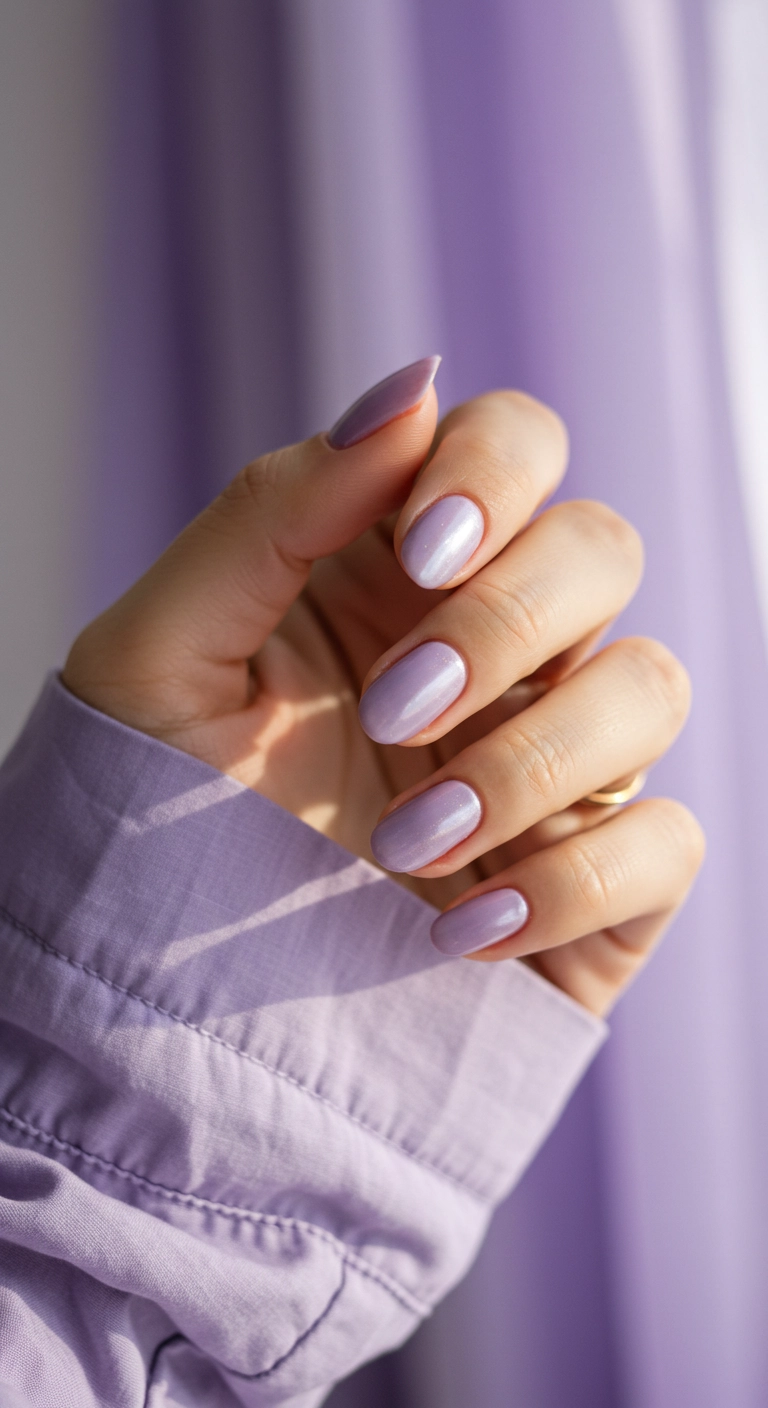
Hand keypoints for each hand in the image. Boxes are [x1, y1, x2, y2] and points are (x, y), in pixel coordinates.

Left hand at [63, 360, 703, 1016]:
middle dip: (507, 626)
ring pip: (651, 688)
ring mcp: (554, 761)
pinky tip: (460, 931)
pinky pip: (668, 840)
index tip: (419, 554)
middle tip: (391, 711)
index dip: (495, 473)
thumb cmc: (147, 809)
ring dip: (531, 760)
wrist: (158, 993)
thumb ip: (273, 509)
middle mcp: (494, 650)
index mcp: (397, 570)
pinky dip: (572, 881)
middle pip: (603, 550)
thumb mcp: (165, 649)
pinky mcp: (594, 879)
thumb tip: (410, 384)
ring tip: (400, 843)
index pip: (517, 444)